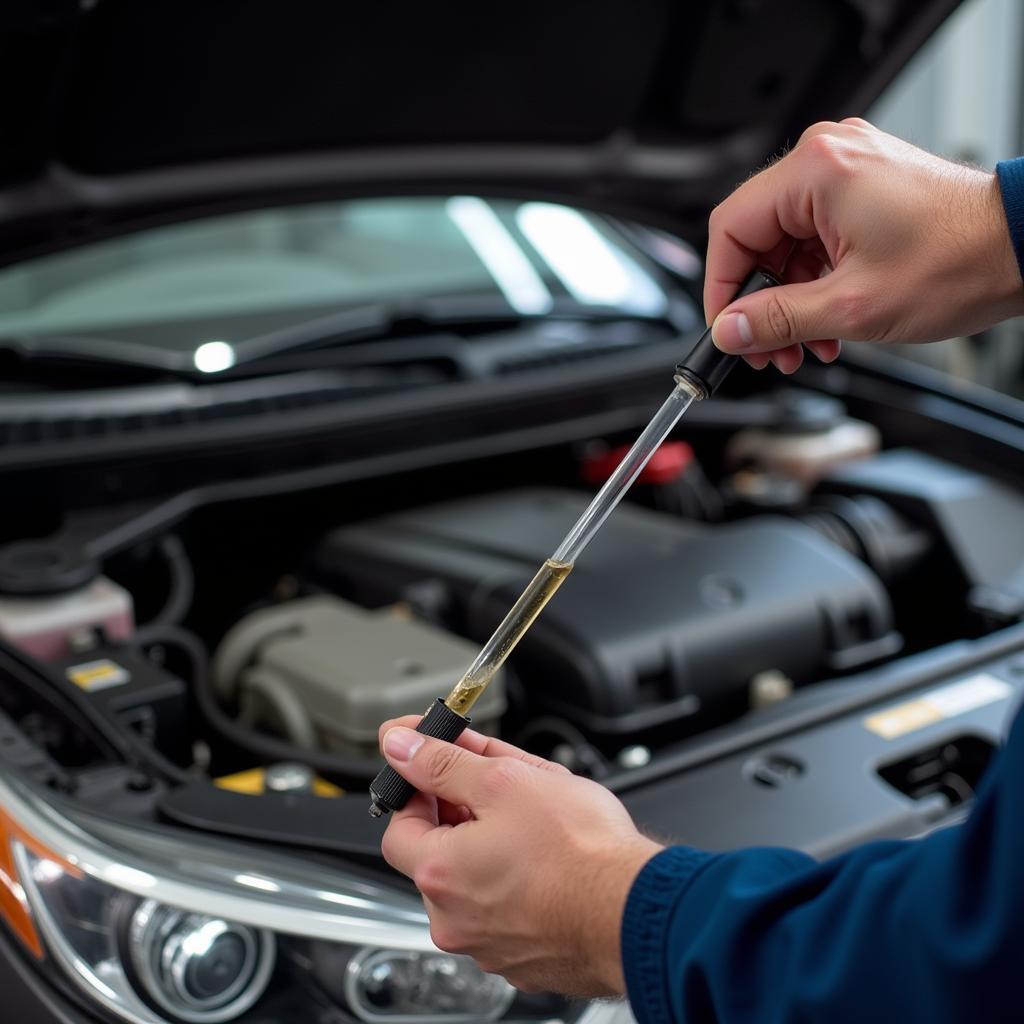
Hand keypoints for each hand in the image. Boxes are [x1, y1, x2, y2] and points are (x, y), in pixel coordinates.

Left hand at [376, 717, 662, 995]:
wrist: (637, 911)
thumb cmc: (582, 853)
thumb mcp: (505, 780)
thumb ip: (442, 761)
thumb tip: (401, 743)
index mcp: (439, 875)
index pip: (399, 824)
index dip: (419, 789)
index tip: (440, 769)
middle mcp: (453, 921)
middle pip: (437, 854)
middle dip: (461, 815)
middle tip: (498, 788)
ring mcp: (488, 946)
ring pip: (473, 882)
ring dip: (491, 848)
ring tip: (534, 824)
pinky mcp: (522, 957)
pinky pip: (504, 910)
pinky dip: (516, 883)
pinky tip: (548, 862)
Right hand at [705, 118, 1023, 372]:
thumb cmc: (960, 259)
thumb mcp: (851, 306)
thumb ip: (776, 320)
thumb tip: (728, 331)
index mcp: (816, 171)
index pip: (730, 229)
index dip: (721, 288)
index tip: (726, 328)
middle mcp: (828, 159)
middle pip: (756, 238)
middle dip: (760, 302)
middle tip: (766, 347)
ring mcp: (849, 172)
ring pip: (785, 244)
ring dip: (788, 300)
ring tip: (804, 343)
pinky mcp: (865, 189)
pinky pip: (815, 239)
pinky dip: (813, 283)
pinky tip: (826, 320)